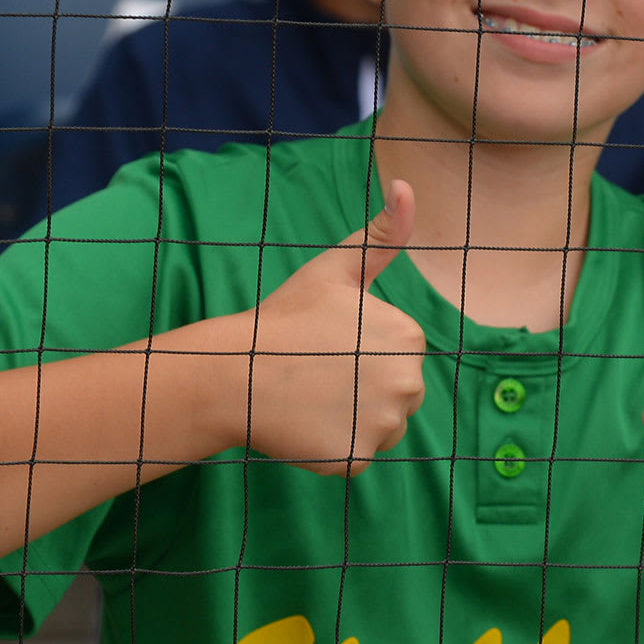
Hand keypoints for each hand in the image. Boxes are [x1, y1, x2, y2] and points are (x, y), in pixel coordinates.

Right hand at [213, 183, 426, 474]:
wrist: (234, 372)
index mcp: (409, 335)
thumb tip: (407, 185)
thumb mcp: (336, 269)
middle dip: (362, 387)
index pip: (399, 356)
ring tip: (311, 398)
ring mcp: (384, 423)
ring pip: (380, 427)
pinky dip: (333, 447)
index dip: (361, 352)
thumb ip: (381, 234)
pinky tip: (306, 425)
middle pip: (396, 394)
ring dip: (350, 419)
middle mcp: (409, 381)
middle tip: (317, 373)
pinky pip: (355, 455)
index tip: (329, 344)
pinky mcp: (358, 457)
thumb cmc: (284, 318)